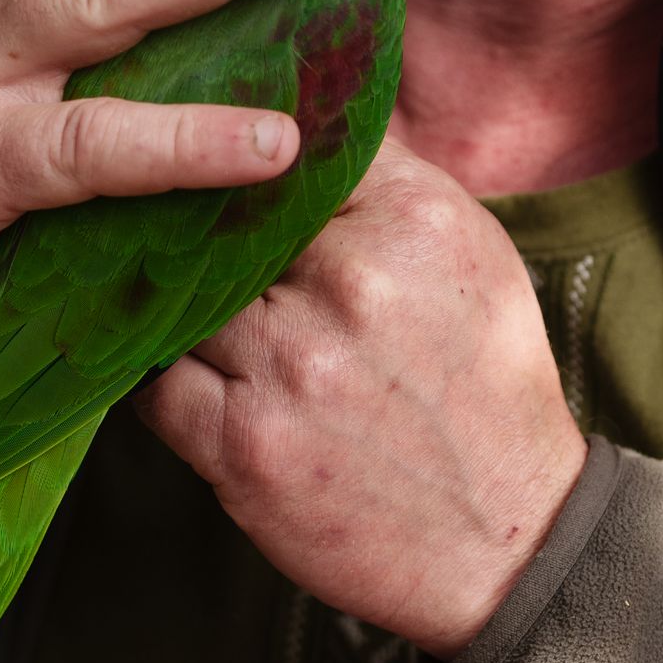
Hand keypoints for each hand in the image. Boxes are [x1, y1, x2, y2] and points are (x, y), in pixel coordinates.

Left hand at [138, 139, 587, 655]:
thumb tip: (309, 122)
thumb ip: (393, 185)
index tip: (229, 161)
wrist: (507, 540)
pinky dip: (160, 375)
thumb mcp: (474, 256)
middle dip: (204, 229)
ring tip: (170, 301)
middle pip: (223, 218)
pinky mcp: (243, 447)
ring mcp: (290, 367)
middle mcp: (351, 285)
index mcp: (412, 223)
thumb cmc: (487, 389)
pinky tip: (180, 370)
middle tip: (176, 226)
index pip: (295, 147)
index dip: (254, 155)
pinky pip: (155, 384)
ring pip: (179, 297)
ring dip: (173, 303)